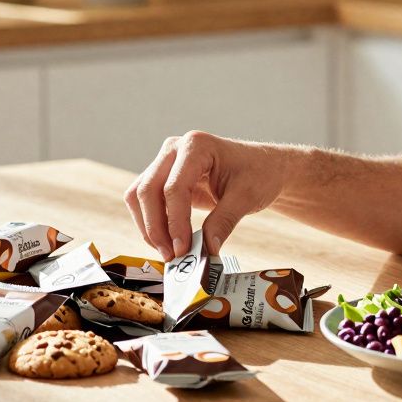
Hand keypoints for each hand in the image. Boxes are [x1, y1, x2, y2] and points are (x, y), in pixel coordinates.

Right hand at [125, 131, 289, 260]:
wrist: (263, 167)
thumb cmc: (258, 174)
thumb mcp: (246, 198)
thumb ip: (223, 222)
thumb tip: (207, 250)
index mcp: (196, 146)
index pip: (174, 187)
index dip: (175, 221)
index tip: (182, 249)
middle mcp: (175, 149)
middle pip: (147, 190)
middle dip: (155, 227)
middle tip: (172, 255)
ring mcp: (166, 161)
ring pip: (139, 196)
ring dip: (149, 227)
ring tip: (169, 252)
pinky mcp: (164, 177)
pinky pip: (146, 201)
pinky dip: (152, 223)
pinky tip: (167, 242)